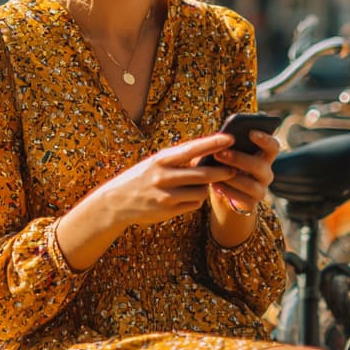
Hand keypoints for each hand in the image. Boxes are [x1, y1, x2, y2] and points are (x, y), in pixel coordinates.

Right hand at [91, 134, 239, 231]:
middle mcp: (164, 176)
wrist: (116, 202)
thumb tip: (207, 155)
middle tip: (234, 169)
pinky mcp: (168, 211)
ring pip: (201, 192)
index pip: (192, 149)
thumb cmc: (141, 177)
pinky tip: (190, 196)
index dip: (213, 143)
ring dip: (207, 188)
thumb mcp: (156, 163)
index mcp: (162, 159)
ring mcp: (166, 195)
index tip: (230, 138)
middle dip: (222, 172)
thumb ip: (178, 159)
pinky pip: (193, 204)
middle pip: (203, 174)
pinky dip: (197, 200)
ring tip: (205, 184)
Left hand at [205, 129, 278, 221]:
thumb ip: (226, 145)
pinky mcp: (251, 204)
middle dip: (238, 159)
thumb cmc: (225, 165)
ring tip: (213, 172)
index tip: (250, 132)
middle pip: (260, 165)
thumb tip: (219, 137)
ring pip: (250, 184)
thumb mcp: (226, 153)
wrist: (223, 192)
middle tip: (219, 154)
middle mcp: (266, 173)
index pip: (273, 146)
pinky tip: (214, 185)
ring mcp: (261, 189)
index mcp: (264, 157)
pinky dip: (226, 190)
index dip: (265, 139)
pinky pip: (241, 198)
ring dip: (230, 177)